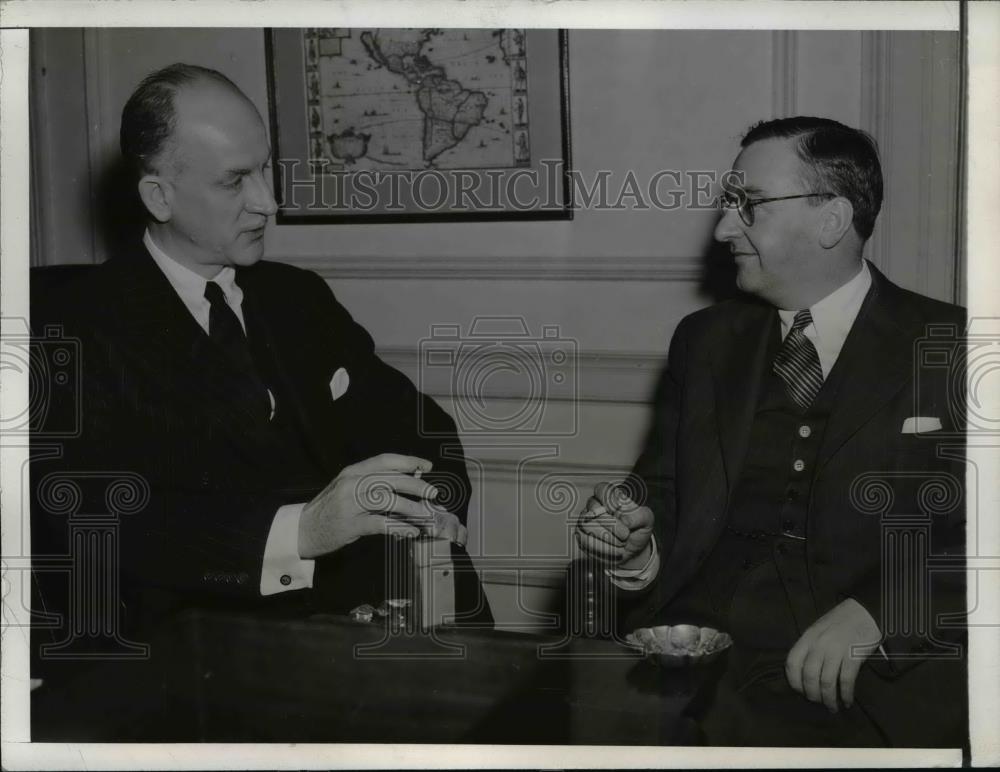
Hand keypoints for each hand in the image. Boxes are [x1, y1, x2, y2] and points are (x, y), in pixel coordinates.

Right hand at [298, 453, 460, 558]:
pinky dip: (399, 528)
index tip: (427, 467)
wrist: (303, 530)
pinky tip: (411, 532)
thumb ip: (372, 483)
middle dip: (417, 486)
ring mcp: (350, 504)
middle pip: (391, 480)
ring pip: (389, 501)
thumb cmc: (331, 509)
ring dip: (412, 509)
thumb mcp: (348, 488)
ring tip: (427, 516)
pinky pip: (381, 524)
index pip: (385, 460)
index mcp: (353, 472)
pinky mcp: (350, 525)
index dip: (409, 462)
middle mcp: (351, 483)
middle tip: (434, 494)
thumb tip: (408, 482)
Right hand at [574, 481, 653, 566]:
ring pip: (588, 527)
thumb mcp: (646, 520)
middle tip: (626, 535)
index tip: (621, 513)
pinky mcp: (581, 537)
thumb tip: (625, 520)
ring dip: (609, 540)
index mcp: (609, 496)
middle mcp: (594, 506)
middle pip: (595, 512)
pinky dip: (604, 549)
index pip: (602, 490)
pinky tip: (614, 550)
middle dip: (614, 527)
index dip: (611, 502)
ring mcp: (585, 521)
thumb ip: (639, 515)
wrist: (632, 549)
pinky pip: (586, 542)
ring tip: (621, 544)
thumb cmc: (637, 529)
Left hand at [785, 598, 881, 711]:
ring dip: (828, 699)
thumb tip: (805, 672)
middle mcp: (819, 644)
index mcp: (807, 637)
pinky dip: (845, 695)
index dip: (794, 681)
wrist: (865, 611)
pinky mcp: (853, 656)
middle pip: (809, 676)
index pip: (792, 663)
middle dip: (812, 694)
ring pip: (826, 682)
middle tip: (818, 702)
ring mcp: (836, 650)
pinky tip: (846, 702)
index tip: (800, 691)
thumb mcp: (819, 629)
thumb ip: (810, 647)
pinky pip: (845, 681)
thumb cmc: (841, 621)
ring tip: (832, 707)